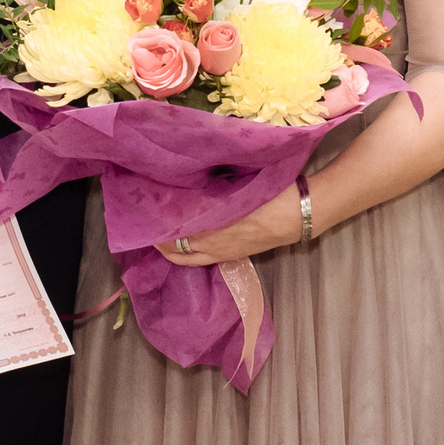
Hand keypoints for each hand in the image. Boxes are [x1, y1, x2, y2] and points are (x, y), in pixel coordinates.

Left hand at [156, 185, 302, 265]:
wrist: (296, 214)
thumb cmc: (269, 194)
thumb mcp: (236, 186)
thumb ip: (211, 189)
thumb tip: (190, 184)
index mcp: (212, 223)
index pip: (174, 229)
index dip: (158, 223)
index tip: (147, 211)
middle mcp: (212, 242)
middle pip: (176, 246)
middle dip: (160, 239)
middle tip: (149, 226)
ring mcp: (223, 252)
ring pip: (187, 256)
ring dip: (172, 249)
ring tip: (160, 239)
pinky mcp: (232, 256)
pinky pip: (201, 260)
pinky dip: (187, 254)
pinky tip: (185, 244)